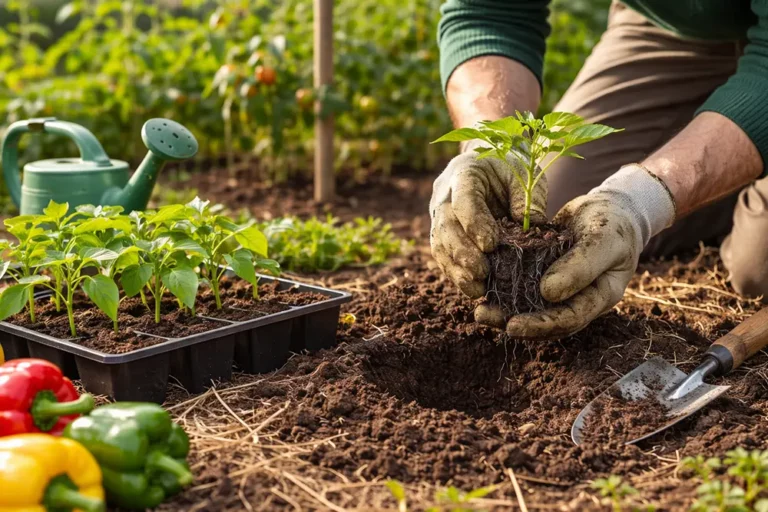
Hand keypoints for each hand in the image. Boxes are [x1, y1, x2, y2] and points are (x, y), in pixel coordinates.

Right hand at [429, 141, 547, 297]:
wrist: (488, 164)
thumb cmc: (508, 167)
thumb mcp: (523, 173)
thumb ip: (527, 196)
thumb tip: (532, 224)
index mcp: (464, 172)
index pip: (463, 200)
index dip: (474, 223)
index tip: (491, 245)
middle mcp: (444, 194)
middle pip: (446, 226)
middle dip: (462, 253)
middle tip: (481, 272)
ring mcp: (438, 214)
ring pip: (440, 244)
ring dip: (456, 269)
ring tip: (476, 288)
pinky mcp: (442, 232)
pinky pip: (443, 255)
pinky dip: (456, 274)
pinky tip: (472, 289)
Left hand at [485, 164, 675, 339]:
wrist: (610, 209)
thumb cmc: (613, 222)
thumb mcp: (602, 239)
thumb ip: (581, 266)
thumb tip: (547, 294)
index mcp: (599, 297)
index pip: (569, 319)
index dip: (541, 325)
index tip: (512, 325)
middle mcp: (579, 300)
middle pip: (546, 321)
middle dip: (515, 323)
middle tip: (484, 317)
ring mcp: (562, 290)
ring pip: (532, 308)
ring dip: (505, 311)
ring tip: (479, 311)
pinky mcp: (545, 276)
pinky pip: (524, 288)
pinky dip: (505, 290)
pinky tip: (484, 287)